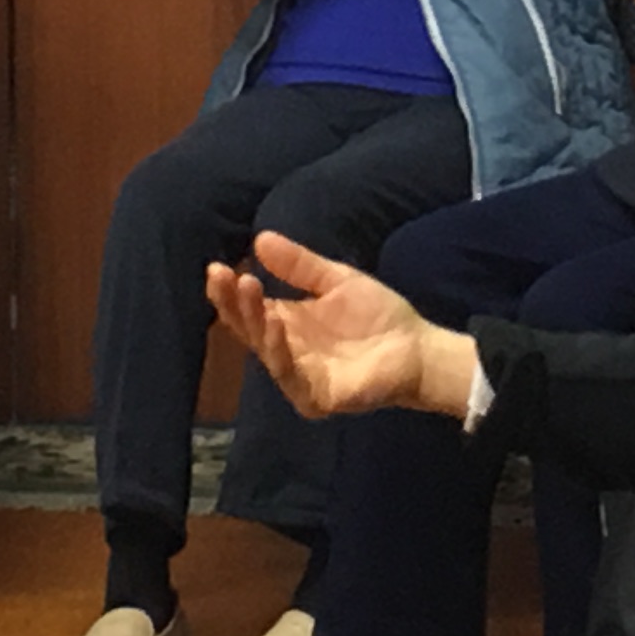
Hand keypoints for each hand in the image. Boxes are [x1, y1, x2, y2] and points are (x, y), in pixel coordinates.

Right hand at [205, 233, 477, 419]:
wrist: (417, 346)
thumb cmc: (378, 315)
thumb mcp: (335, 280)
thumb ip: (300, 265)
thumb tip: (260, 238)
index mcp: (287, 322)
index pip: (249, 308)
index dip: (230, 290)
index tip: (217, 266)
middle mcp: (286, 350)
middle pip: (248, 328)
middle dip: (232, 302)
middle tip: (221, 274)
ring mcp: (298, 376)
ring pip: (264, 350)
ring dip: (253, 319)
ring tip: (247, 286)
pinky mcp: (315, 397)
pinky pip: (290, 376)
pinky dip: (279, 350)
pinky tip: (275, 324)